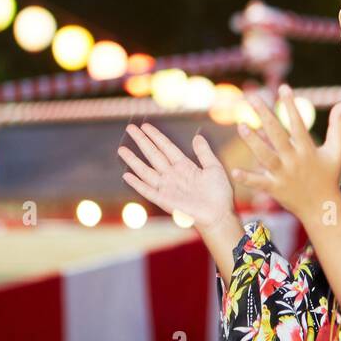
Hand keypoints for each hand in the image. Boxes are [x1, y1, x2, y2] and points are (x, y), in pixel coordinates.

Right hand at [118, 123, 234, 229]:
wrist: (218, 214)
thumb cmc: (219, 194)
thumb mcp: (214, 168)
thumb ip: (204, 152)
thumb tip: (198, 136)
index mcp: (184, 166)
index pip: (166, 147)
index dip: (156, 136)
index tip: (145, 126)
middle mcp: (172, 175)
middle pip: (153, 154)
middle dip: (141, 141)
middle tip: (130, 128)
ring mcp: (167, 187)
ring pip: (146, 170)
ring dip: (134, 160)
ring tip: (121, 149)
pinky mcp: (164, 200)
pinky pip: (147, 190)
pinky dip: (137, 183)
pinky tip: (127, 175)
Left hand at [232, 84, 340, 226]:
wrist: (323, 208)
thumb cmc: (329, 176)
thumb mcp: (336, 151)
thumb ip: (337, 127)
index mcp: (308, 149)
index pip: (297, 123)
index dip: (290, 104)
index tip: (283, 87)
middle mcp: (294, 159)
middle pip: (277, 134)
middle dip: (265, 115)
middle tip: (252, 98)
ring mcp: (284, 174)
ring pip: (265, 156)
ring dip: (253, 141)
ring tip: (241, 125)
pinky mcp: (275, 189)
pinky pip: (259, 182)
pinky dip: (247, 178)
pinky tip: (234, 171)